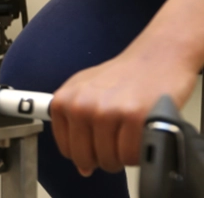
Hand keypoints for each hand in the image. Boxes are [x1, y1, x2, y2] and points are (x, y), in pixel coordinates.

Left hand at [51, 50, 197, 174]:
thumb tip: (78, 162)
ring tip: (128, 137)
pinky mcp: (134, 117)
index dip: (83, 154)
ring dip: (121, 157)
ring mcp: (107, 112)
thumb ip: (74, 121)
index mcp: (64, 100)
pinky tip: (139, 138)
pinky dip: (137, 155)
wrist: (155, 57)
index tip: (94, 148)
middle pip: (85, 158)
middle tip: (115, 146)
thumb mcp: (83, 89)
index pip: (66, 148)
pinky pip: (131, 156)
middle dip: (101, 159)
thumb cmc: (121, 75)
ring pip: (109, 160)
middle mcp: (81, 106)